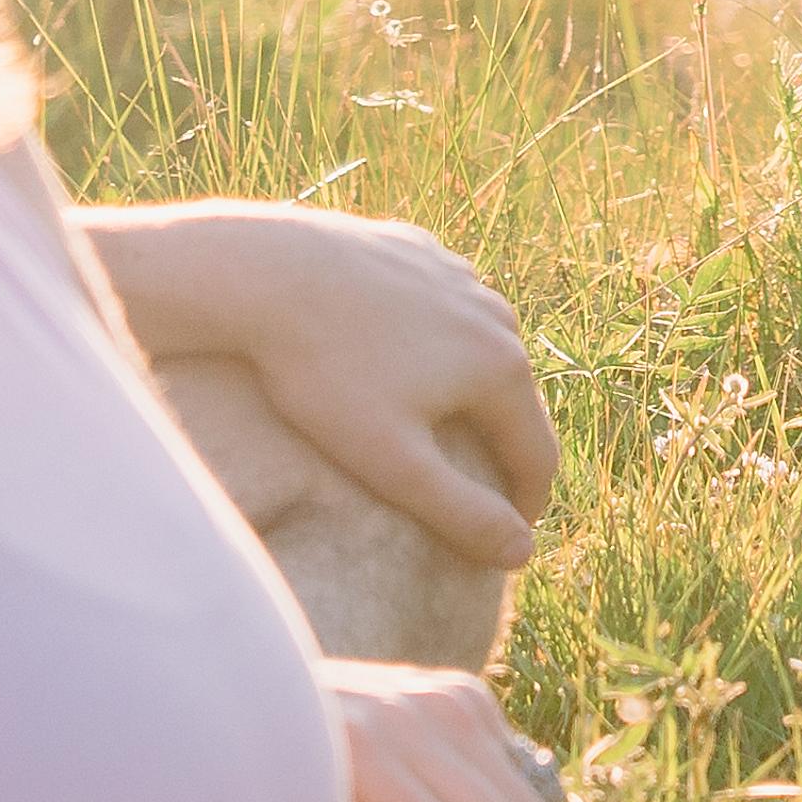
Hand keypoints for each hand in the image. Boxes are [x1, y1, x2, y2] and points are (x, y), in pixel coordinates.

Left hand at [104, 203, 559, 559]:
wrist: (264, 272)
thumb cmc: (325, 373)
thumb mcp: (393, 462)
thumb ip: (462, 512)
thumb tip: (522, 551)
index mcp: (502, 368)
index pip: (538, 454)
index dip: (524, 505)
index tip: (503, 538)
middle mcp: (495, 314)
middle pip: (514, 398)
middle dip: (499, 446)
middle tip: (472, 487)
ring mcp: (455, 274)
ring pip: (478, 345)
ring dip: (469, 388)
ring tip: (438, 423)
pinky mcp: (414, 249)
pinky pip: (437, 304)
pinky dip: (431, 336)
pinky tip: (399, 355)